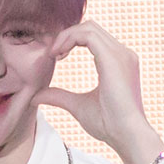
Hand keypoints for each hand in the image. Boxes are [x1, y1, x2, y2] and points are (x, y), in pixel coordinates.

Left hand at [33, 20, 162, 163]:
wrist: (127, 136)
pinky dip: (69, 39)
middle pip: (91, 27)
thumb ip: (59, 96)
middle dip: (67, 35)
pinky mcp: (113, 58)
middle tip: (51, 53)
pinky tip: (58, 54)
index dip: (70, 40)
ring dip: (66, 36)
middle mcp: (122, 54)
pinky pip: (87, 35)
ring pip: (88, 27)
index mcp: (117, 63)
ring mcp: (120, 54)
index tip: (54, 56)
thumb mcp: (78, 106)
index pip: (93, 37)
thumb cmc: (109, 125)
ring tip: (53, 53)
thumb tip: (36, 97)